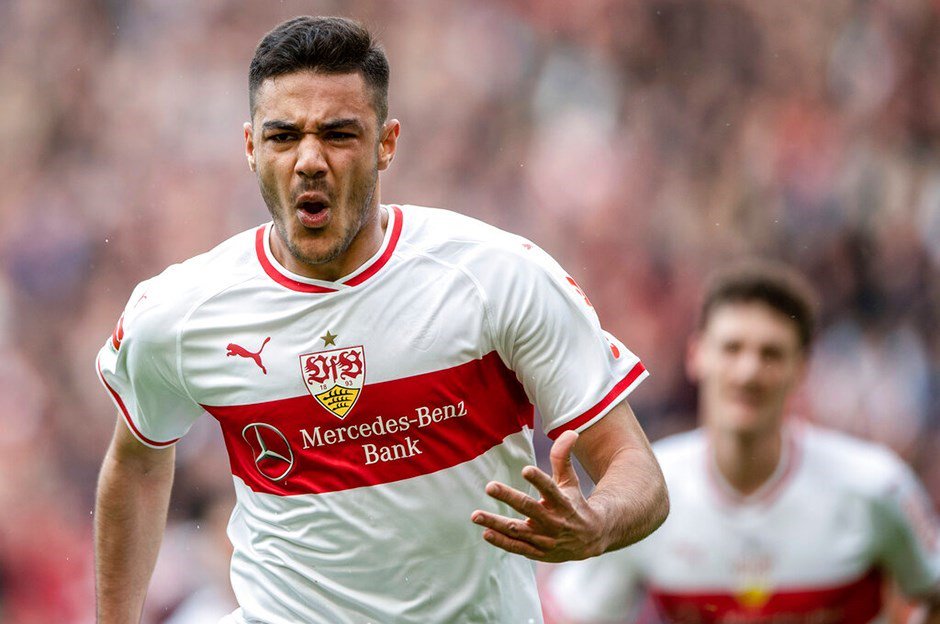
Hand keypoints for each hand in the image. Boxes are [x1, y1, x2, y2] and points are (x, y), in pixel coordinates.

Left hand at [471, 430, 606, 561]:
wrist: (591, 539)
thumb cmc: (575, 503)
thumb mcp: (570, 481)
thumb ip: (563, 458)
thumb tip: (570, 431)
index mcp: (563, 502)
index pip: (550, 489)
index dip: (539, 479)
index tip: (525, 469)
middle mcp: (554, 521)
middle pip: (529, 508)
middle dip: (509, 497)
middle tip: (489, 486)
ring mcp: (545, 539)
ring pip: (518, 530)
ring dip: (496, 523)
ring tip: (475, 515)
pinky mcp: (538, 552)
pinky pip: (518, 547)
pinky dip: (502, 541)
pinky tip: (486, 532)